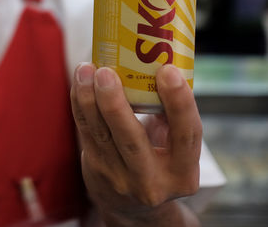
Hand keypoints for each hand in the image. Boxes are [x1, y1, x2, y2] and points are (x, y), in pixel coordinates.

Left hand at [70, 63, 200, 225]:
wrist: (134, 206)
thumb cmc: (161, 160)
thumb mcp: (178, 148)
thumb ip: (174, 116)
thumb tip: (162, 61)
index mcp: (183, 173)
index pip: (187, 135)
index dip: (179, 102)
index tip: (167, 70)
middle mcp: (152, 181)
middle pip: (132, 140)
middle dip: (116, 104)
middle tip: (106, 71)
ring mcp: (120, 178)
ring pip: (101, 134)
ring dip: (89, 98)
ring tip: (86, 69)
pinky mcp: (96, 169)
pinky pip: (86, 131)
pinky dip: (81, 103)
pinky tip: (80, 81)